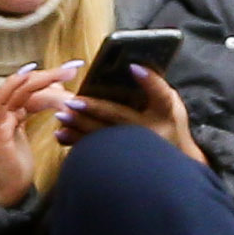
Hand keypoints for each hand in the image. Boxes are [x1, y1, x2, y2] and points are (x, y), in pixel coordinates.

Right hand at [0, 64, 68, 208]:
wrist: (5, 192)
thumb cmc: (19, 167)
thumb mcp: (36, 134)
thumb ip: (45, 113)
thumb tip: (64, 92)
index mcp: (12, 111)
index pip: (30, 86)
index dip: (50, 76)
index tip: (73, 68)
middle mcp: (2, 110)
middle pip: (25, 83)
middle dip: (50, 73)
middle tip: (73, 68)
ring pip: (18, 88)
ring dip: (43, 79)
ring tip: (65, 74)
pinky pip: (6, 102)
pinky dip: (20, 87)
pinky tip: (38, 82)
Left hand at [56, 61, 204, 166]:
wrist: (171, 167)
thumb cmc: (168, 129)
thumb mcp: (171, 106)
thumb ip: (154, 88)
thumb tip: (129, 67)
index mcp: (166, 115)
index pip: (161, 95)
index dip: (149, 80)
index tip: (133, 67)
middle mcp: (149, 133)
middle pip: (120, 117)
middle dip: (94, 109)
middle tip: (72, 101)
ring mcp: (133, 151)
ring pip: (102, 136)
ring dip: (79, 125)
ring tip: (62, 115)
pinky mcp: (120, 161)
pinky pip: (95, 151)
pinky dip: (76, 142)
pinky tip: (62, 133)